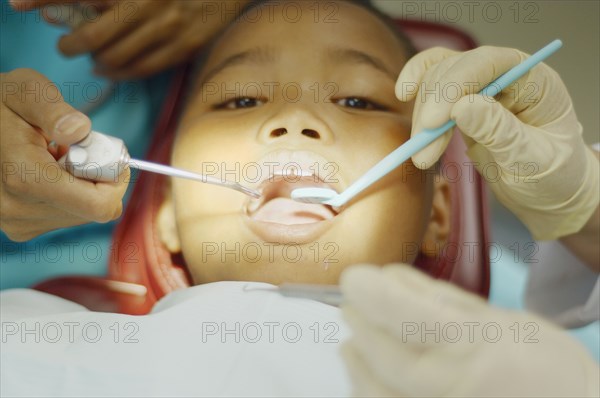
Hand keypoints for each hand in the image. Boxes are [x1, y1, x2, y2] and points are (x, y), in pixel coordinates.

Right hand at [0, 68, 128, 240]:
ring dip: (80, 186)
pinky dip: (66, 194)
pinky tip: (44, 172)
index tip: (106, 152)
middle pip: (94, 210)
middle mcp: (17, 210)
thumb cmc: (2, 104)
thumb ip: (53, 110)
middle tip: (75, 149)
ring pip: (82, 215)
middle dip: (96, 178)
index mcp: (23, 178)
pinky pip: (66, 216)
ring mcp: (17, 223)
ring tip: (53, 158)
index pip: (98, 205)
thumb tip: (80, 130)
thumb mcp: (24, 91)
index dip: (114, 179)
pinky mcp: (20, 228)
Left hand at [11, 0, 250, 79]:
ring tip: (92, 60)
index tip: (16, 4)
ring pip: (118, 56)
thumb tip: (81, 4)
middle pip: (94, 34)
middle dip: (72, 44)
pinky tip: (111, 69)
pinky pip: (143, 69)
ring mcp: (166, 29)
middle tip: (67, 46)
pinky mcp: (182, 48)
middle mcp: (146, 4)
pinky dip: (121, 73)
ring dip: (97, 61)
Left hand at [340, 264, 599, 397]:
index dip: (371, 292)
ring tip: (354, 341)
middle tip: (351, 306)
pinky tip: (368, 374)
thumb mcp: (507, 321)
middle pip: (384, 356)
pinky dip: (368, 390)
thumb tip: (391, 276)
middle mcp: (453, 387)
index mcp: (476, 346)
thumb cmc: (545, 367)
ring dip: (357, 361)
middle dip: (360, 325)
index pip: (407, 314)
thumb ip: (445, 299)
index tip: (353, 278)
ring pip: (374, 393)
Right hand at [395, 46, 598, 239]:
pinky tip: (404, 98)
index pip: (489, 63)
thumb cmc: (554, 176)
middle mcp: (505, 76)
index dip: (455, 85)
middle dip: (433, 107)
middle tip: (422, 149)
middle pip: (456, 70)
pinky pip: (433, 91)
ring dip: (422, 116)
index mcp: (534, 81)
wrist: (549, 193)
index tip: (433, 122)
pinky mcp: (462, 106)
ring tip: (422, 157)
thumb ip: (499, 131)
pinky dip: (418, 99)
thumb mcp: (532, 160)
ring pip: (437, 81)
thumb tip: (461, 107)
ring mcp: (481, 88)